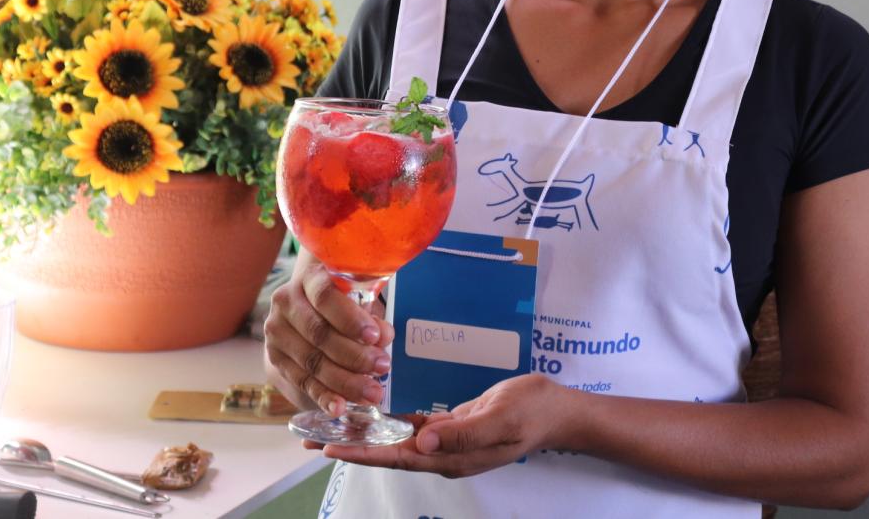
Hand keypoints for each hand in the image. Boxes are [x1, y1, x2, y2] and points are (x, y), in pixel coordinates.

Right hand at [263, 250, 394, 416]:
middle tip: (383, 367)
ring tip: (372, 393)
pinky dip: (323, 396)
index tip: (374, 336)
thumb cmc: (342, 300)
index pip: (326, 296)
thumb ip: (370, 316)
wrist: (307, 307)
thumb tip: (383, 337)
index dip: (350, 318)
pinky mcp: (276, 358)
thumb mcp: (358, 299)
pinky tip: (339, 407)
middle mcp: (286, 302)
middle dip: (355, 355)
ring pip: (312, 361)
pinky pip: (302, 381)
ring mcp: (277, 332)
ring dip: (345, 381)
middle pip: (319, 334)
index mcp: (309, 278)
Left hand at [308, 374, 579, 477]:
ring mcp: (447, 442)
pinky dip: (389, 420)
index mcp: (452, 457)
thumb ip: (462, 433)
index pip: (398, 457)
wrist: (558, 410)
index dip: (362, 452)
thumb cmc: (533, 411)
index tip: (329, 447)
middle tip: (310, 436)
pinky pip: (413, 426)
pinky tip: (368, 413)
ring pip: (396, 439)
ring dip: (364, 433)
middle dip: (350, 444)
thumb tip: (421, 441)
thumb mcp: (501, 418)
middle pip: (388, 452)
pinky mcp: (451, 427)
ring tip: (329, 424)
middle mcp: (443, 454)